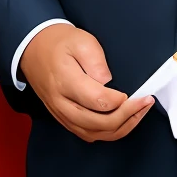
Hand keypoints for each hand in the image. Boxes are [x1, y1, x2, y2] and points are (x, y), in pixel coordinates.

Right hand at [19, 24, 152, 142]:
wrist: (32, 49)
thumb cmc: (58, 43)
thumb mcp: (80, 41)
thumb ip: (96, 61)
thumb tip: (109, 82)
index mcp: (65, 82)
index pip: (99, 102)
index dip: (123, 102)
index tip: (138, 94)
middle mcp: (61, 103)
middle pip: (98, 124)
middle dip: (127, 116)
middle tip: (145, 103)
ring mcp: (61, 114)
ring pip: (94, 134)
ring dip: (121, 128)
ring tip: (138, 113)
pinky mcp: (63, 119)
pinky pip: (88, 135)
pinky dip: (108, 133)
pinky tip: (122, 122)